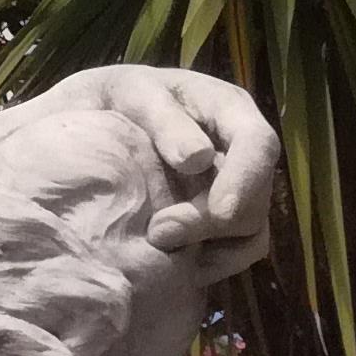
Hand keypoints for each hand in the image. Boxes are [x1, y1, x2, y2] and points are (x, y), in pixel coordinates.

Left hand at [44, 63, 278, 276]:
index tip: (220, 211)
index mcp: (230, 110)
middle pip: (254, 198)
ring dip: (210, 247)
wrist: (97, 117)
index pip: (258, 144)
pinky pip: (233, 252)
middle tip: (158, 232)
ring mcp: (237, 190)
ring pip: (249, 233)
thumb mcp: (134, 93)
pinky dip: (208, 262)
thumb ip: (163, 120)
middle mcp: (243, 153)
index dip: (246, 180)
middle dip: (211, 222)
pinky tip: (173, 263)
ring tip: (159, 246)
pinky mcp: (223, 222)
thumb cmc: (120, 97)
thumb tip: (196, 159)